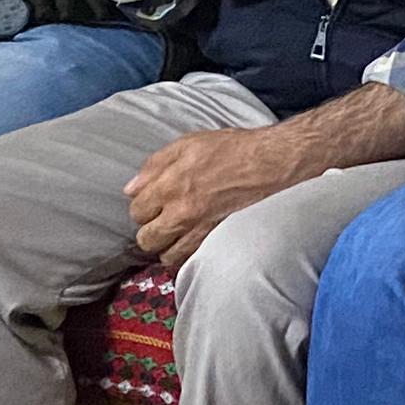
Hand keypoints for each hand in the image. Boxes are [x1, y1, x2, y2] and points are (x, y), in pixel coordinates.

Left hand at [125, 126, 308, 266]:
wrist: (272, 163)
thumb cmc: (233, 149)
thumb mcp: (188, 143)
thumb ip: (154, 165)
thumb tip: (132, 187)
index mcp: (170, 185)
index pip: (137, 212)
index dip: (143, 209)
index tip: (153, 206)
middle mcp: (181, 213)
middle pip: (147, 239)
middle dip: (151, 232)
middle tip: (162, 223)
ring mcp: (200, 231)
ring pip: (167, 257)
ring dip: (168, 248)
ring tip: (178, 237)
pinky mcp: (218, 242)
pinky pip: (192, 261)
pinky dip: (189, 256)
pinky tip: (194, 244)